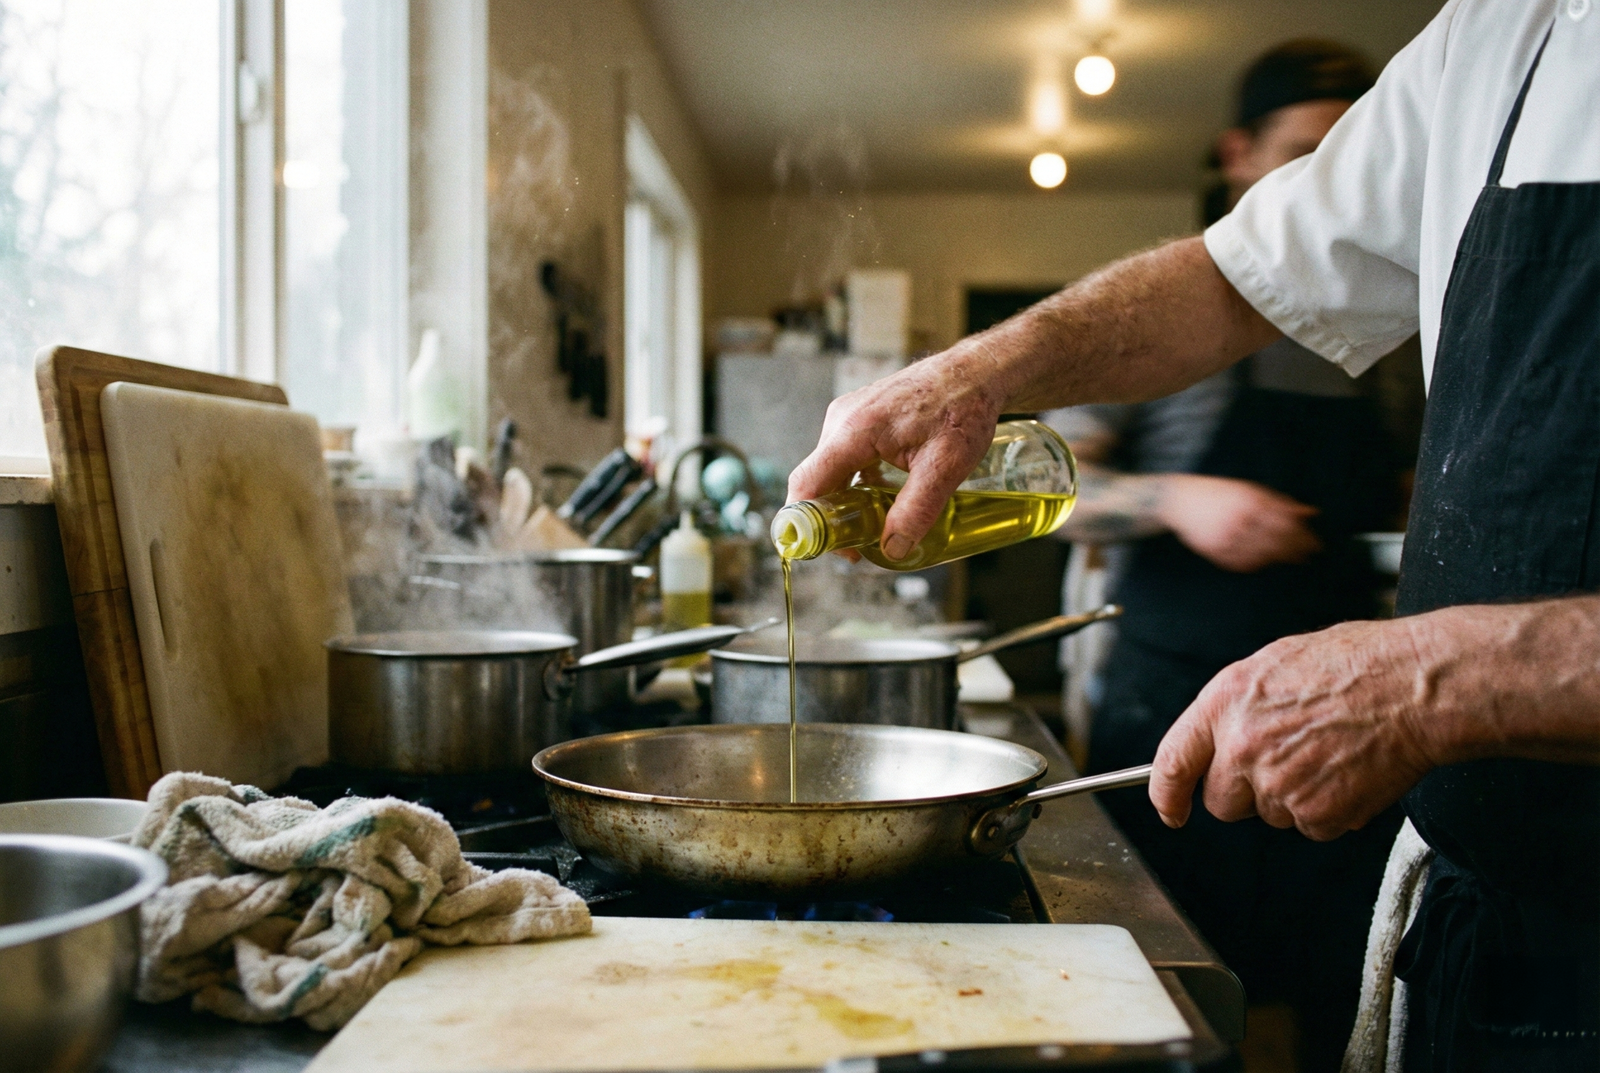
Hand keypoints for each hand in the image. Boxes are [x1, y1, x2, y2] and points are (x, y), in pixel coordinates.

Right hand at [788, 347, 1002, 561]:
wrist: (976, 372)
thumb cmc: (964, 409)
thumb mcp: (945, 466)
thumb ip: (916, 510)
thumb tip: (891, 549)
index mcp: (855, 430)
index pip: (807, 482)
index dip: (807, 522)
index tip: (826, 549)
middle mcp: (843, 419)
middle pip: (816, 480)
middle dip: (830, 518)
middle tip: (858, 547)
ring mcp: (849, 416)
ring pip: (830, 470)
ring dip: (844, 500)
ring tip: (872, 525)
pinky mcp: (860, 417)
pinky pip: (844, 458)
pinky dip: (854, 483)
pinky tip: (880, 498)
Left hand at [1148, 618, 1436, 840]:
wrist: (1414, 688)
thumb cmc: (1356, 665)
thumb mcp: (1274, 664)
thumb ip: (1237, 707)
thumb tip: (1222, 739)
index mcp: (1225, 703)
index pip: (1173, 762)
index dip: (1166, 794)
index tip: (1170, 810)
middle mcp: (1242, 747)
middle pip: (1221, 802)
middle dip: (1246, 793)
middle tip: (1287, 762)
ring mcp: (1278, 785)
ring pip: (1271, 815)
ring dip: (1293, 797)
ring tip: (1330, 753)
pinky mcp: (1317, 814)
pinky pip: (1311, 827)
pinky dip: (1330, 810)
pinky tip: (1350, 772)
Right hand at [1158, 474, 1320, 571]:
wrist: (1179, 500)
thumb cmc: (1219, 493)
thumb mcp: (1251, 491)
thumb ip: (1281, 502)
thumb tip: (1311, 513)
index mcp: (1251, 501)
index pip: (1286, 524)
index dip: (1304, 536)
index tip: (1316, 545)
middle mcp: (1239, 519)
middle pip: (1276, 542)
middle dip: (1296, 551)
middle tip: (1308, 556)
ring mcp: (1225, 537)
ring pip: (1261, 555)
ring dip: (1278, 559)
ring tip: (1291, 559)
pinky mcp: (1214, 550)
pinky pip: (1242, 563)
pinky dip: (1257, 564)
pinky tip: (1265, 561)